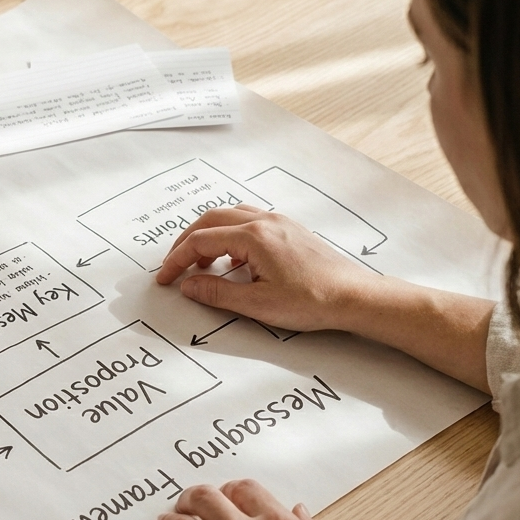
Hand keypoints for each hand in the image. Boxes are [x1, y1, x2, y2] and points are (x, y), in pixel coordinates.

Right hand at [154, 204, 496, 390]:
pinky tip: (230, 257)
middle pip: (211, 219)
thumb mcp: (257, 304)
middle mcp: (265, 221)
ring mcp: (279, 222)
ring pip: (230, 216)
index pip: (201, 241)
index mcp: (253, 236)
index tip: (166, 279)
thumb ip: (217, 292)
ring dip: (208, 235)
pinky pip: (248, 220)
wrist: (354, 297)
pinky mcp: (289, 230)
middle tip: (174, 266)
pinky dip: (228, 234)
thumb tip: (188, 286)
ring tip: (200, 264)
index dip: (178, 260)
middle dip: (187, 242)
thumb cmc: (312, 300)